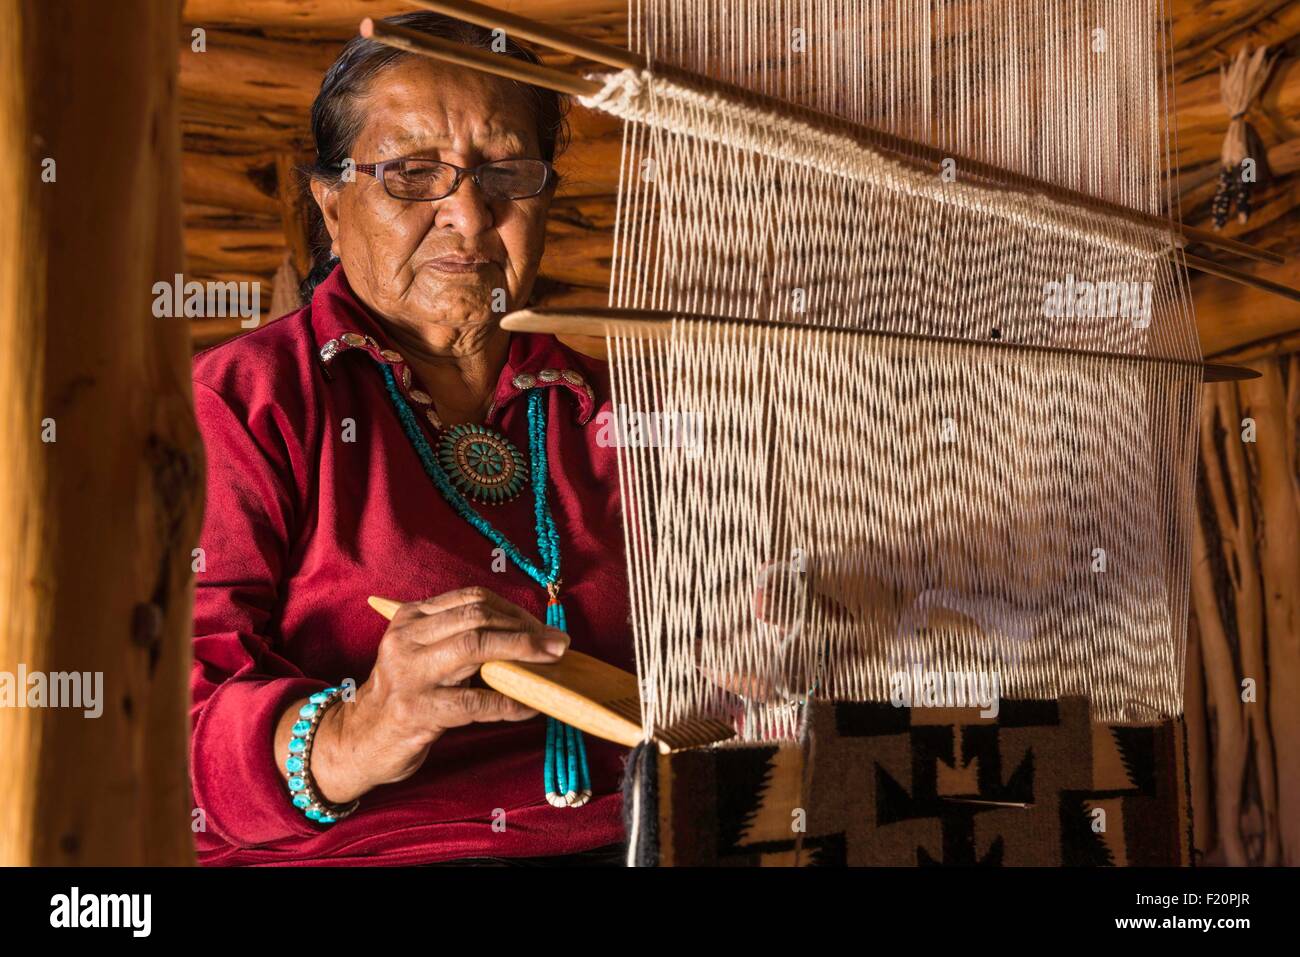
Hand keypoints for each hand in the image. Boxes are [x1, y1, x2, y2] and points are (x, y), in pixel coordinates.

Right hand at [275, 586, 568, 803]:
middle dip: (525, 629)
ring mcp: (408, 674)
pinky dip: (507, 702)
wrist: (358, 740)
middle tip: (559, 644)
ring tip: (551, 662)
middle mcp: (406, 639)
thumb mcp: (422, 654)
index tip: (544, 628)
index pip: (471, 599)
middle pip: (477, 618)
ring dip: (522, 652)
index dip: (515, 611)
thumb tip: (529, 634)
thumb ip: (460, 638)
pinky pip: (473, 701)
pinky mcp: (415, 711)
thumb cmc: (405, 696)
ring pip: (475, 648)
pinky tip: (528, 706)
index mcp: (410, 618)